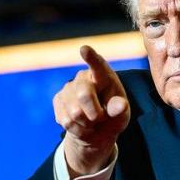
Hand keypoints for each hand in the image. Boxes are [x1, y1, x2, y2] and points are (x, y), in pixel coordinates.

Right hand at [53, 45, 130, 176]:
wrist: (96, 130)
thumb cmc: (112, 116)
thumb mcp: (121, 114)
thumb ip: (120, 109)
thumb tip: (121, 105)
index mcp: (103, 75)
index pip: (98, 65)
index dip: (91, 57)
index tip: (84, 49)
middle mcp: (83, 77)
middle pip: (84, 95)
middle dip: (95, 114)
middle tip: (101, 117)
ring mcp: (68, 88)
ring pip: (75, 113)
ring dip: (87, 124)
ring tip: (91, 121)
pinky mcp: (58, 100)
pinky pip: (67, 121)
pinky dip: (78, 129)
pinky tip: (81, 124)